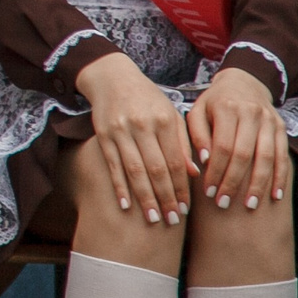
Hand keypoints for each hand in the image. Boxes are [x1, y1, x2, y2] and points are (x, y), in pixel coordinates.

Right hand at [76, 50, 192, 223]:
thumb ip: (182, 142)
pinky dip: (119, 186)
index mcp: (163, 121)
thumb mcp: (170, 114)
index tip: (186, 209)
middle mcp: (142, 126)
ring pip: (134, 171)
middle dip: (165, 197)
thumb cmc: (147, 98)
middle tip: (172, 220)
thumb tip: (194, 174)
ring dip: (145, 197)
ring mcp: (120, 131)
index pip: (175, 161)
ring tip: (153, 219)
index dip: (182, 187)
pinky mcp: (103, 135)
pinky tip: (125, 205)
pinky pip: (113, 165)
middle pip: (156, 169)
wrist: (111, 77)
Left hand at [189, 65, 288, 211]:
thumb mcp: (197, 110)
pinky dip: (280, 177)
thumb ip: (196, 134)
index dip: (216, 171)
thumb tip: (204, 161)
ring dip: (259, 184)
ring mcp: (269, 121)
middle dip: (234, 182)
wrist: (244, 81)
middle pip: (244, 154)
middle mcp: (250, 113)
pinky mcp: (282, 128)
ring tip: (250, 205)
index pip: (222, 146)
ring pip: (266, 157)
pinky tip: (275, 196)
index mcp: (226, 108)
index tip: (209, 191)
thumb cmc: (214, 102)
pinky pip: (283, 156)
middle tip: (224, 203)